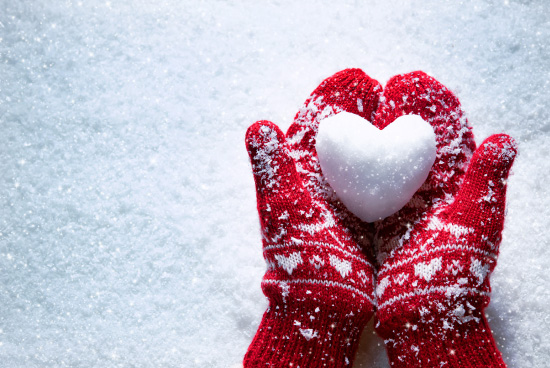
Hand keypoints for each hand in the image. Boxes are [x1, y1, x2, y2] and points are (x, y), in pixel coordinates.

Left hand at [244, 69, 379, 366]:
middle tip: (386, 84)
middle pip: (346, 139)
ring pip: (369, 158)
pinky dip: (401, 165)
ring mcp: (348, 201)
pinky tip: (418, 148)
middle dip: (364, 111)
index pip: (315, 129)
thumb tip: (256, 125)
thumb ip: (271, 167)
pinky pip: (387, 184)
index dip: (332, 101)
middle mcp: (323, 185)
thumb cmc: (298, 254)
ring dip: (386, 134)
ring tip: (406, 106)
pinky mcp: (371, 218)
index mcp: (298, 177)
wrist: (324, 304)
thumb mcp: (282, 206)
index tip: (353, 78)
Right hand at [372, 72, 516, 366]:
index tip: (417, 83)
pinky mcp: (371, 220)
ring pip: (381, 160)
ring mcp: (395, 206)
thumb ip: (486, 179)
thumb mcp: (476, 222)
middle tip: (380, 85)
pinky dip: (350, 162)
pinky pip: (358, 185)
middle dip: (396, 113)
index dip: (431, 109)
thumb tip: (506, 139)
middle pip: (407, 144)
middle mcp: (423, 194)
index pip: (442, 138)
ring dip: (370, 131)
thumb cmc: (455, 270)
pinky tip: (338, 141)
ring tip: (358, 100)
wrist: (421, 313)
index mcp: (452, 188)